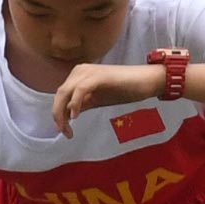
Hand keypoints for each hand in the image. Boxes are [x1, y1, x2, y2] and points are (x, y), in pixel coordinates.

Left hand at [50, 59, 171, 133]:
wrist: (147, 81)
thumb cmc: (125, 89)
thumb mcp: (99, 99)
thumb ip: (83, 104)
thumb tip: (67, 116)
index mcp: (79, 75)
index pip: (61, 95)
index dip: (58, 113)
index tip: (64, 131)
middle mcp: (80, 70)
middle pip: (60, 94)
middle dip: (58, 115)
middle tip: (64, 133)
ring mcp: (89, 72)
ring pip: (65, 92)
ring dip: (63, 113)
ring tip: (68, 129)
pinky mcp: (98, 76)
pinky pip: (80, 90)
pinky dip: (75, 103)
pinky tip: (76, 116)